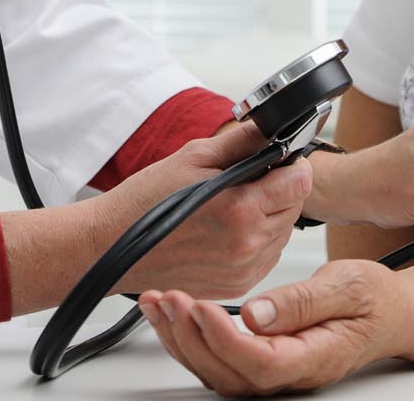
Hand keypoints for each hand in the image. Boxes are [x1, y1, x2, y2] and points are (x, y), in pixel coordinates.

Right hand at [94, 121, 310, 298]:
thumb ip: (242, 141)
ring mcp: (242, 270)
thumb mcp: (195, 157)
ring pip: (283, 234)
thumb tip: (273, 128)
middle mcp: (248, 244)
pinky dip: (257, 241)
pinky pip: (266, 257)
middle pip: (294, 207)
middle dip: (279, 190)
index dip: (291, 166)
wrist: (112, 246)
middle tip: (246, 182)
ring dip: (269, 216)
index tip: (276, 162)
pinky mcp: (235, 285)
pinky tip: (227, 229)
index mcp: (241, 209)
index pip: (301, 182)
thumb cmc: (146, 201)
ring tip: (231, 207)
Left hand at [139, 259, 404, 395]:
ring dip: (181, 339)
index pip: (261, 363)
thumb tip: (256, 314)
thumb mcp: (350, 286)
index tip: (201, 306)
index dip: (225, 340)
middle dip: (191, 338)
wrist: (390, 313)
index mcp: (314, 358)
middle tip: (170, 299)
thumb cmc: (375, 299)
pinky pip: (216, 358)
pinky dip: (188, 337)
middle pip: (230, 374)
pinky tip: (170, 312)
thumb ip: (303, 301)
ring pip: (216, 371)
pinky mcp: (259, 358)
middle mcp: (288, 374)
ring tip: (158, 303)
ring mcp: (272, 371)